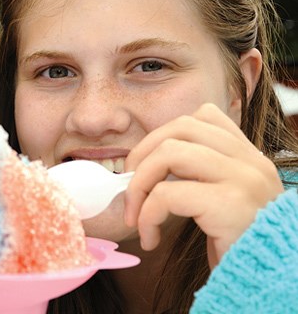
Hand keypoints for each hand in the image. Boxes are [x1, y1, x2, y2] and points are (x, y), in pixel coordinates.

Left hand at [123, 103, 283, 267]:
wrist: (268, 283)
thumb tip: (140, 167)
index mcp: (248, 156)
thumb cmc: (238, 247)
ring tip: (136, 216)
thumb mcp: (222, 201)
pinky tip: (150, 238)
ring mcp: (243, 179)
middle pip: (181, 126)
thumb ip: (197, 176)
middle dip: (142, 154)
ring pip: (169, 152)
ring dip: (139, 185)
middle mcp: (250, 161)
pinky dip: (146, 215)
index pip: (203, 116)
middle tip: (131, 188)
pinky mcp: (229, 205)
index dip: (163, 135)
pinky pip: (166, 194)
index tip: (146, 166)